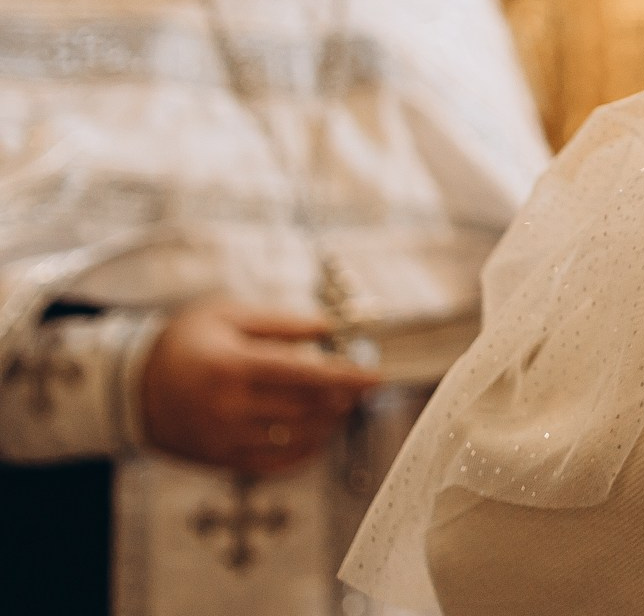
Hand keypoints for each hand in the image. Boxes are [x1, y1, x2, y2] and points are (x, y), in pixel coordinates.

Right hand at [140, 299, 381, 475]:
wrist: (132, 386)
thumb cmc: (186, 342)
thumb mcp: (227, 314)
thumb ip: (280, 322)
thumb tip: (327, 330)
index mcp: (232, 365)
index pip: (305, 375)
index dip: (347, 377)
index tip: (378, 377)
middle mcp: (228, 407)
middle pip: (306, 408)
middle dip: (343, 398)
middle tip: (362, 386)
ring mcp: (223, 438)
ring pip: (296, 438)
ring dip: (329, 423)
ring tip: (342, 406)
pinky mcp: (219, 460)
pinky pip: (275, 463)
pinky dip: (304, 450)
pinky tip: (317, 433)